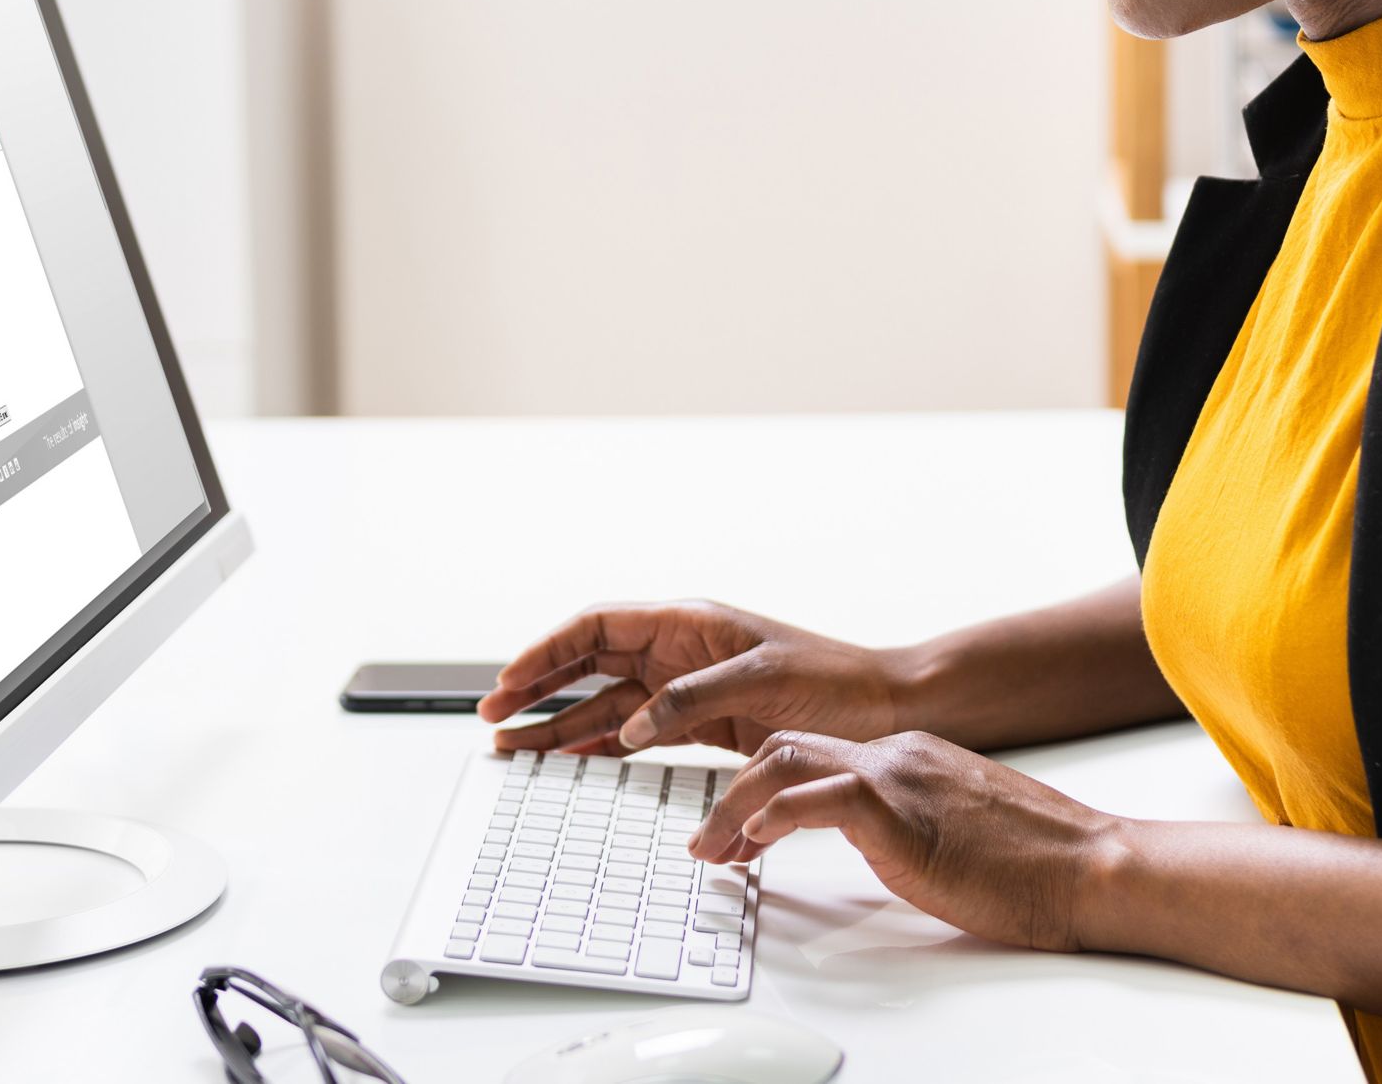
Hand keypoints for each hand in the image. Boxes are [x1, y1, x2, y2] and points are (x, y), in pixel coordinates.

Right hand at [476, 602, 902, 758]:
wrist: (888, 709)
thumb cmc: (835, 682)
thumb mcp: (760, 680)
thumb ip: (689, 700)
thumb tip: (632, 727)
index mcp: (687, 622)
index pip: (597, 628)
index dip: (547, 651)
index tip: (509, 679)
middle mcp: (679, 649)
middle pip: (589, 664)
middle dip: (539, 687)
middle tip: (493, 716)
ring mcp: (687, 687)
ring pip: (606, 702)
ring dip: (561, 723)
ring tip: (517, 748)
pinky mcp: (704, 722)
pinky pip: (637, 731)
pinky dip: (602, 745)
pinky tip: (573, 760)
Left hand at [689, 729, 1119, 952]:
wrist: (1089, 867)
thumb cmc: (1032, 862)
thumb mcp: (950, 827)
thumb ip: (903, 819)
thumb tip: (868, 840)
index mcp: (902, 756)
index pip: (809, 752)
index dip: (758, 788)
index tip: (733, 829)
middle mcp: (892, 754)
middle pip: (783, 746)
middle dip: (731, 792)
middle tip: (706, 842)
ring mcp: (896, 777)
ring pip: (786, 761)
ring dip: (736, 805)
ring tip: (712, 847)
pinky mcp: (902, 812)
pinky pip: (821, 798)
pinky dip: (777, 814)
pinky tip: (756, 839)